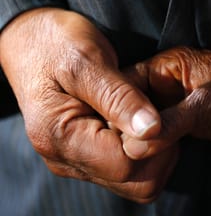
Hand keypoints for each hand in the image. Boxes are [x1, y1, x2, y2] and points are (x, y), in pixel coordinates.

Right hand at [0, 8, 176, 202]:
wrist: (34, 44)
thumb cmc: (57, 44)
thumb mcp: (88, 61)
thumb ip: (119, 97)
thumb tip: (151, 130)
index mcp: (59, 137)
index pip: (125, 164)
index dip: (153, 141)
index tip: (161, 111)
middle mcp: (65, 159)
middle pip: (132, 182)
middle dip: (157, 151)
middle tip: (158, 114)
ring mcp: (75, 161)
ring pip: (133, 181)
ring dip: (152, 153)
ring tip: (146, 117)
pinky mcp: (85, 157)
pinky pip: (125, 170)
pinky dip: (143, 152)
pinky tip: (137, 124)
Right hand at [122, 47, 210, 158]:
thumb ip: (174, 122)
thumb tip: (135, 146)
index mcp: (163, 68)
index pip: (123, 88)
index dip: (114, 111)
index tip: (112, 134)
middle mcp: (160, 88)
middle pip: (125, 112)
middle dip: (124, 133)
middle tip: (130, 151)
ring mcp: (167, 110)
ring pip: (136, 131)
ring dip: (137, 146)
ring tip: (144, 157)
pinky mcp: (177, 128)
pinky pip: (152, 143)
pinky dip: (150, 153)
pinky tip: (152, 159)